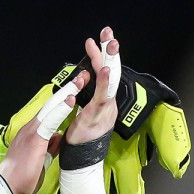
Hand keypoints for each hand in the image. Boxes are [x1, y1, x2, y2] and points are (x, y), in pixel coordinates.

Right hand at [0, 71, 85, 193]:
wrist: (8, 188)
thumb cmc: (23, 176)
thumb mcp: (42, 157)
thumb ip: (50, 145)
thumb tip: (59, 137)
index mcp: (34, 131)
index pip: (51, 111)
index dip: (64, 99)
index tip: (77, 89)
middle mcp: (31, 127)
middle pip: (51, 104)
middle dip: (68, 89)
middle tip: (82, 77)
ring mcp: (31, 131)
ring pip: (51, 108)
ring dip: (66, 94)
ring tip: (79, 82)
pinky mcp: (33, 138)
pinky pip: (50, 121)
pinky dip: (61, 109)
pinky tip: (70, 100)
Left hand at [64, 26, 119, 144]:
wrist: (82, 161)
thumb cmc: (82, 138)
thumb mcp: (84, 113)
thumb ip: (86, 97)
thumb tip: (83, 80)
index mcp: (104, 101)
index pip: (103, 74)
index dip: (99, 56)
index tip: (96, 39)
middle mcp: (108, 103)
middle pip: (111, 72)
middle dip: (109, 51)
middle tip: (108, 32)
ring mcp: (105, 109)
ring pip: (110, 81)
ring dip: (110, 61)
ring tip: (110, 44)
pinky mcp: (97, 116)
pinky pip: (101, 97)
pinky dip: (104, 82)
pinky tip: (104, 69)